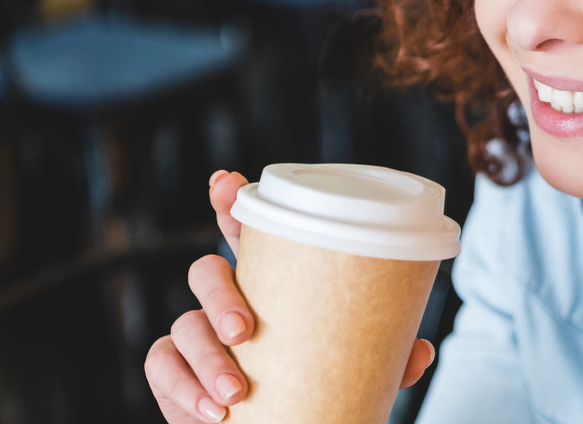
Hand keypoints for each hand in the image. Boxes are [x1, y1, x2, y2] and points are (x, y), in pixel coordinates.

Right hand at [144, 170, 436, 421]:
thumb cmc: (317, 386)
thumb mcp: (355, 369)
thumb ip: (386, 359)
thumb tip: (420, 351)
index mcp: (272, 283)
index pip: (246, 234)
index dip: (230, 203)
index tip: (226, 181)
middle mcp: (226, 301)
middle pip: (207, 273)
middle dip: (220, 294)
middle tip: (246, 330)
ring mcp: (196, 336)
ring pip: (184, 325)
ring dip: (207, 356)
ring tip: (235, 392)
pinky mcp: (174, 374)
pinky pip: (162, 367)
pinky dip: (183, 389)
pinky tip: (210, 411)